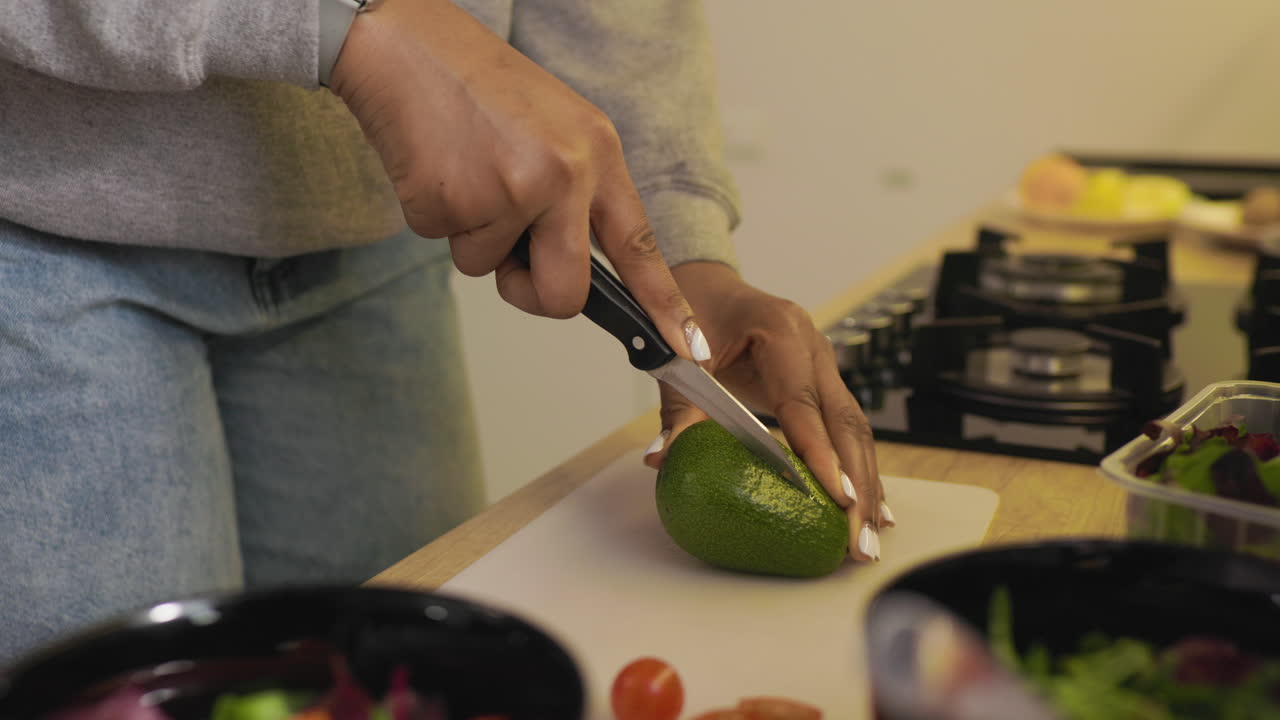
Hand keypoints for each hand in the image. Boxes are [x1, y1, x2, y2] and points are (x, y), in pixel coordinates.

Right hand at [328, 0, 702, 358]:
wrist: (405, 46)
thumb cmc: (476, 86)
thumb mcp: (555, 129)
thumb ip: (575, 195)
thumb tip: (575, 264)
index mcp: (598, 153)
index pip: (639, 245)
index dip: (665, 304)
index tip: (689, 347)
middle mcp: (567, 173)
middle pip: (565, 294)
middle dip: (531, 293)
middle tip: (508, 261)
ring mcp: (514, 189)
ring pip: (493, 271)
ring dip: (472, 238)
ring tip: (465, 173)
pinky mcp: (458, 201)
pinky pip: (448, 246)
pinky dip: (436, 218)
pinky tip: (436, 167)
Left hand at [643, 262, 891, 562]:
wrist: (709, 285)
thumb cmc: (693, 312)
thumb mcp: (678, 356)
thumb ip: (677, 407)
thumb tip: (663, 458)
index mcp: (781, 330)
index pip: (804, 402)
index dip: (821, 452)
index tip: (836, 497)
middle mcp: (814, 346)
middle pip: (846, 421)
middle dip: (857, 483)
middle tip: (859, 538)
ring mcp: (825, 363)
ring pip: (856, 428)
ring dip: (866, 483)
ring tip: (869, 534)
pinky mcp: (824, 382)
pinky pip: (848, 428)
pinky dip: (858, 468)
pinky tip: (869, 505)